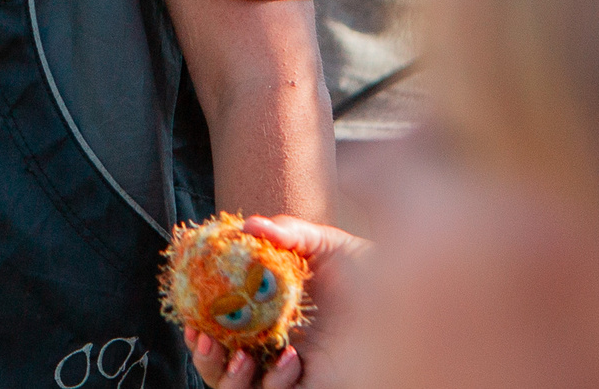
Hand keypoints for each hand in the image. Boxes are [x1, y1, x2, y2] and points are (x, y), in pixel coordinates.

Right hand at [185, 216, 368, 388]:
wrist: (409, 293)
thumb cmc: (368, 270)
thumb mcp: (325, 245)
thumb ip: (290, 233)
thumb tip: (249, 225)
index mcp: (270, 316)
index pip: (223, 331)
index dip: (200, 328)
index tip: (189, 315)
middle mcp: (276, 347)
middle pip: (223, 367)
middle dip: (205, 358)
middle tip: (202, 336)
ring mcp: (293, 371)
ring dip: (229, 377)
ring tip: (240, 355)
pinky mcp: (313, 387)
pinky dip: (276, 381)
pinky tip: (291, 357)